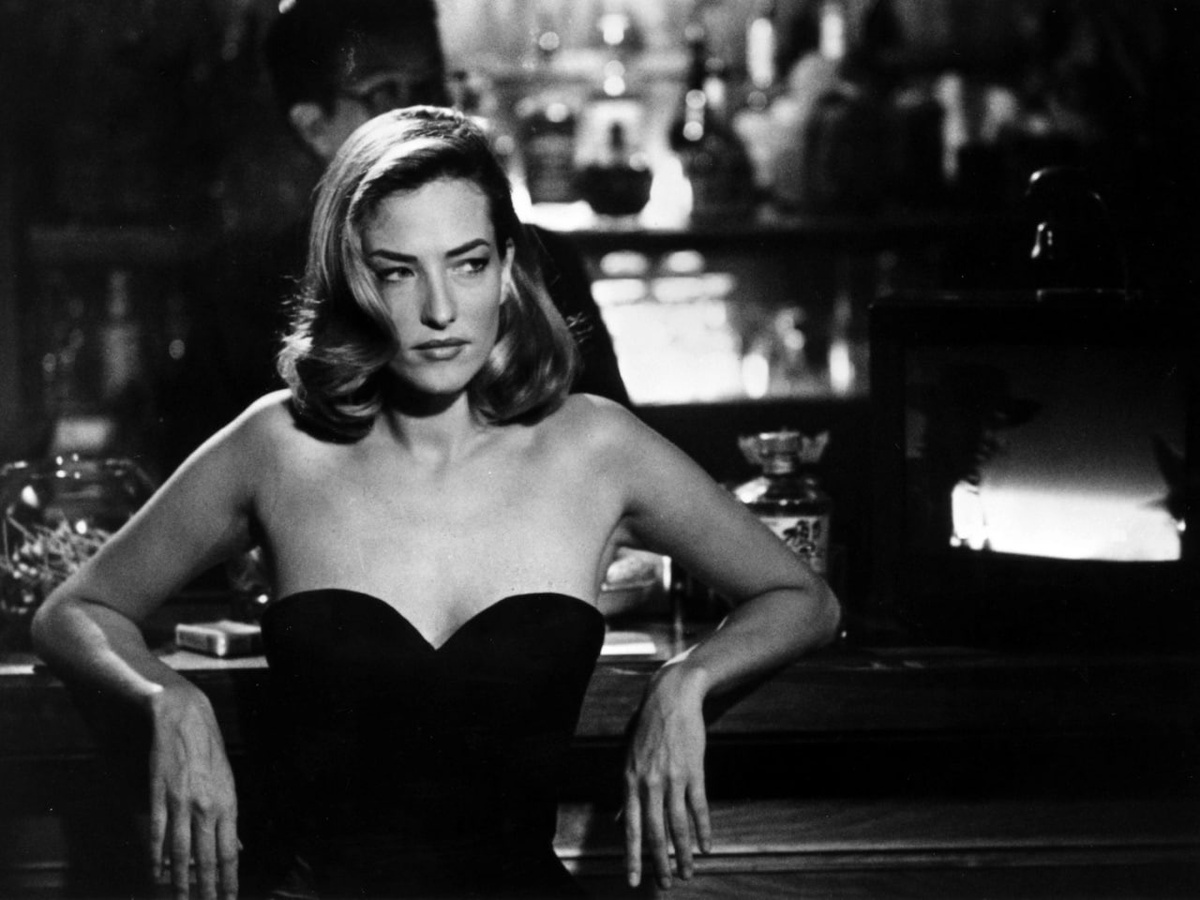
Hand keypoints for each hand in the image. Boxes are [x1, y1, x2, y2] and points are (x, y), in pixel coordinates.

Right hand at [148, 685, 238, 899]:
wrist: (185, 719)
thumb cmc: (210, 753)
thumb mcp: (228, 784)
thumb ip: (229, 819)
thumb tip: (237, 848)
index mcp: (228, 804)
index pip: (229, 852)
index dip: (228, 879)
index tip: (228, 899)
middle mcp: (207, 807)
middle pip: (207, 857)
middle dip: (207, 888)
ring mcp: (182, 802)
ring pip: (181, 851)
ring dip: (181, 881)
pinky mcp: (159, 795)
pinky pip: (156, 833)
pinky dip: (155, 856)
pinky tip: (156, 874)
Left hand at [623, 665, 711, 889]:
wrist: (671, 699)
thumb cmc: (647, 729)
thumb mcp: (628, 758)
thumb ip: (626, 793)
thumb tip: (620, 821)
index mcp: (630, 782)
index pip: (631, 828)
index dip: (633, 857)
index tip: (634, 881)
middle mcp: (650, 784)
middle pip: (656, 833)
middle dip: (660, 862)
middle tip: (666, 884)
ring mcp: (673, 778)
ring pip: (678, 825)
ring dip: (684, 853)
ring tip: (688, 873)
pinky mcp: (694, 771)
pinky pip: (699, 807)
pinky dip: (703, 830)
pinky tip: (706, 847)